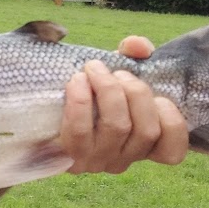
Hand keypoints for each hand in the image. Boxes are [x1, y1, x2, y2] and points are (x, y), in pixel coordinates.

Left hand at [60, 35, 188, 174]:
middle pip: (146, 130)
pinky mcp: (68, 158)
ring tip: (95, 70)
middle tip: (118, 73)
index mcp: (141, 145)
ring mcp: (96, 162)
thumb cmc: (85, 93)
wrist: (35, 116)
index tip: (161, 98)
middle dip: (136, 92)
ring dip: (109, 91)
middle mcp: (123, 160)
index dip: (174, 124)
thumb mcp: (114, 74)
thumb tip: (138, 46)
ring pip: (117, 127)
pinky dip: (81, 101)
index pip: (173, 153)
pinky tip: (76, 81)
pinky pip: (80, 131)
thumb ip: (133, 55)